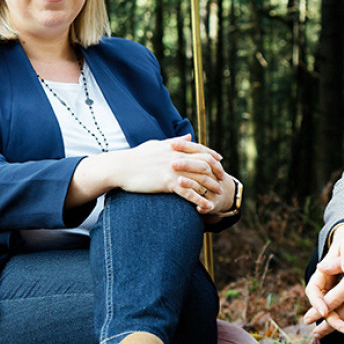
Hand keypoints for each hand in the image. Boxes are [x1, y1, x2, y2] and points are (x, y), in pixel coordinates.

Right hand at [69, 135, 226, 209]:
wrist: (121, 167)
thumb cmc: (136, 156)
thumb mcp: (157, 144)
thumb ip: (175, 141)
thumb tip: (188, 136)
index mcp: (175, 147)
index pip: (200, 149)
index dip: (212, 155)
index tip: (220, 161)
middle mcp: (177, 157)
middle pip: (205, 163)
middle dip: (216, 172)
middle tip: (223, 180)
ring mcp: (173, 170)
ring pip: (200, 178)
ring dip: (212, 187)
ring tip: (219, 194)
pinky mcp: (167, 182)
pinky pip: (188, 192)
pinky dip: (199, 200)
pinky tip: (206, 207)